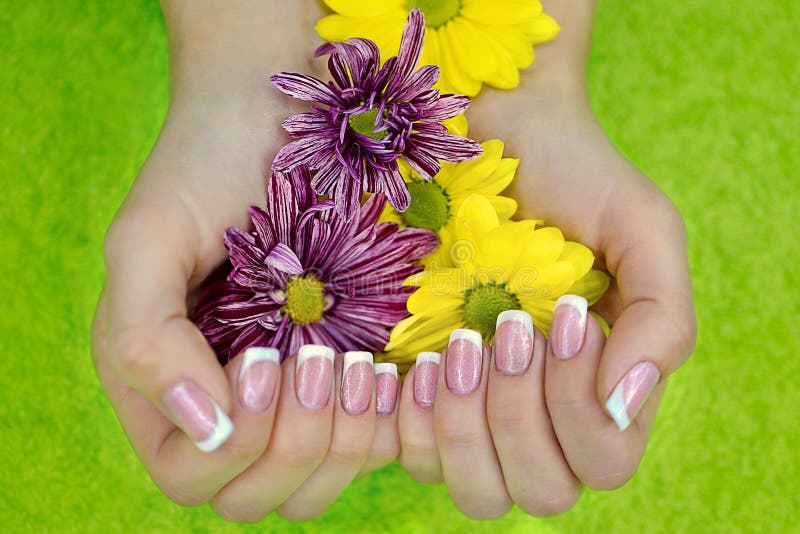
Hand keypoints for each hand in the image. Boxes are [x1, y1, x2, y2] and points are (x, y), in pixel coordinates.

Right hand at [91, 1, 397, 520]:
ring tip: (360, 363)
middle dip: (295, 447)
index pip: (191, 474)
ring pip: (316, 483)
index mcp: (165, 384)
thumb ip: (144, 340)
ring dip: (346, 442)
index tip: (269, 359)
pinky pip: (371, 443)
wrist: (277, 109)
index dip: (236, 443)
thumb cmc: (206, 166)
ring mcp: (291, 395)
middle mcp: (227, 402)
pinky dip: (388, 423)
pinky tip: (394, 368)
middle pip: (254, 495)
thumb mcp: (147, 240)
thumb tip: (202, 428)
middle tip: (322, 360)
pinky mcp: (346, 375)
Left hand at [396, 0, 696, 517]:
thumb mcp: (642, 229)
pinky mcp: (414, 391)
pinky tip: (415, 360)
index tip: (564, 314)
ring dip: (466, 425)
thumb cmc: (570, 175)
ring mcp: (474, 407)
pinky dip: (413, 419)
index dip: (581, 413)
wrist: (489, 131)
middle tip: (505, 329)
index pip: (602, 462)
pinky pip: (410, 455)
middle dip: (520, 418)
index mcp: (599, 385)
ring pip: (476, 487)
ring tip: (460, 344)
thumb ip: (661, 318)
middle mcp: (539, 409)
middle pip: (540, 489)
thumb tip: (624, 407)